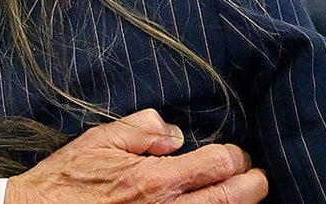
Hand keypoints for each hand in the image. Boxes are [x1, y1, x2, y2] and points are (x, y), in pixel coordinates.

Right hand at [5, 109, 267, 203]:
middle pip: (232, 199)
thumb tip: (174, 132)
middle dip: (253, 186)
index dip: (236, 157)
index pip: (220, 165)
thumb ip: (142, 129)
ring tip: (242, 197)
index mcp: (157, 179)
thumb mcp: (100, 139)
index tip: (237, 154)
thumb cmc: (67, 181)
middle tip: (258, 178)